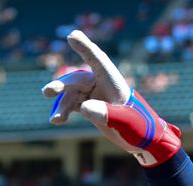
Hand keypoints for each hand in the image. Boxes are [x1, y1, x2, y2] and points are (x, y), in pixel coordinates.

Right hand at [41, 30, 181, 166]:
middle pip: (77, 80)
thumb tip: (83, 108)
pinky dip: (63, 112)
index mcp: (114, 81)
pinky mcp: (90, 107)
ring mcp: (94, 95)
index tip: (72, 36)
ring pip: (71, 95)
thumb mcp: (125, 121)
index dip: (85, 48)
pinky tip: (56, 121)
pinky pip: (71, 105)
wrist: (145, 141)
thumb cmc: (140, 127)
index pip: (98, 61)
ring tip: (56, 120)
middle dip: (62, 85)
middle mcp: (102, 85)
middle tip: (47, 92)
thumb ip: (106, 113)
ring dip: (61, 105)